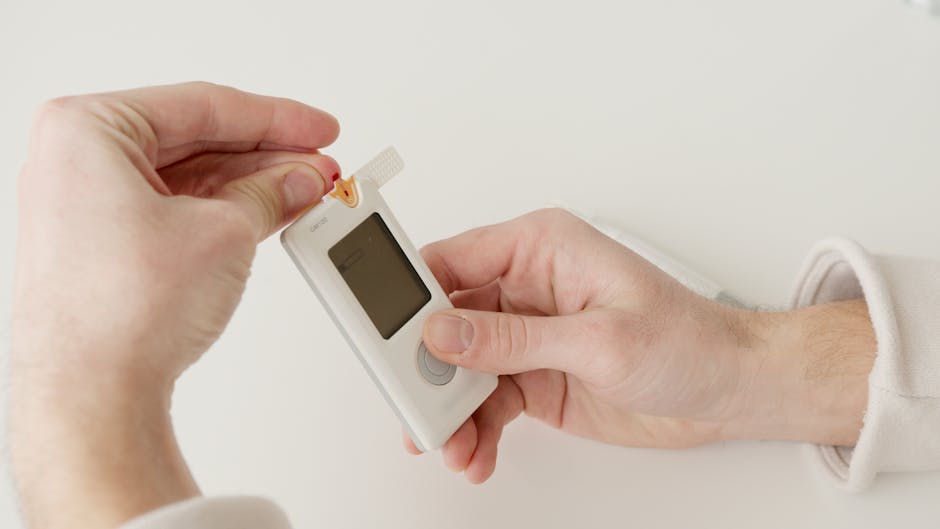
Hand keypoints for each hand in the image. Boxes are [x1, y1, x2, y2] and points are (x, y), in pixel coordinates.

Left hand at [11, 82, 339, 528]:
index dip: (277, 118)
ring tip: (307, 192)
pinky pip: (175, 210)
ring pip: (189, 178)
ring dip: (253, 185)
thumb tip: (300, 180)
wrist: (91, 395)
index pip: (203, 106)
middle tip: (320, 165)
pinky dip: (225, 212)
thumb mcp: (224, 231)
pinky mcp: (103, 246)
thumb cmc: (120, 312)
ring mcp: (87, 206)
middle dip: (269, 155)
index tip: (318, 127)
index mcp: (87, 130)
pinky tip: (270, 213)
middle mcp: (77, 162)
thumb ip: (269, 193)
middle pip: (196, 140)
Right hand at [404, 209, 875, 482]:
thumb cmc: (687, 340)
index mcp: (540, 249)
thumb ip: (514, 337)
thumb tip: (445, 332)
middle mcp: (526, 287)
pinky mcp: (534, 376)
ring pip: (460, 367)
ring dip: (448, 409)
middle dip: (424, 365)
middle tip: (409, 401)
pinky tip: (476, 452)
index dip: (410, 294)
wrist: (728, 391)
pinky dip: (474, 429)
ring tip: (449, 444)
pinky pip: (485, 400)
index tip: (377, 326)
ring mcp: (528, 335)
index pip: (452, 260)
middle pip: (446, 319)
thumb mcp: (598, 339)